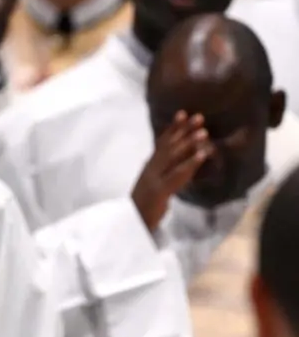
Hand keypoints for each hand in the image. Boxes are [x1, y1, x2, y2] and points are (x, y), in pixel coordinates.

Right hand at [132, 111, 213, 230]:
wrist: (132, 222)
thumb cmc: (144, 206)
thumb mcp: (154, 185)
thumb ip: (164, 173)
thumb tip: (179, 162)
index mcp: (149, 167)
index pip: (161, 143)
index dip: (172, 128)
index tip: (182, 114)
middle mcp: (150, 168)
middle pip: (168, 146)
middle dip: (183, 130)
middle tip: (199, 117)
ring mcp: (154, 178)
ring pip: (173, 157)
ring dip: (189, 143)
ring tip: (204, 132)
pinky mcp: (159, 190)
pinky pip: (177, 174)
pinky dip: (190, 163)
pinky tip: (202, 155)